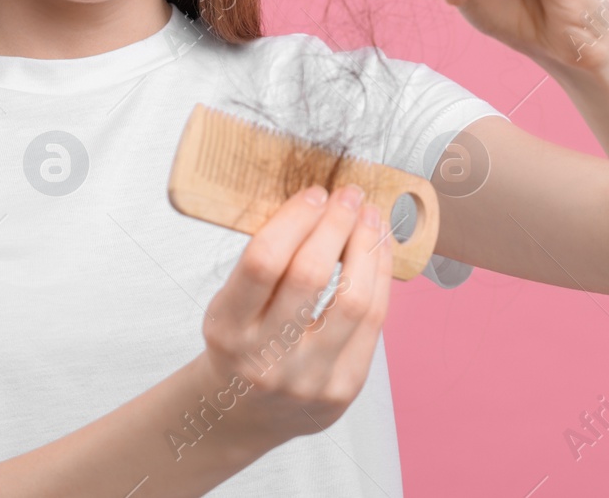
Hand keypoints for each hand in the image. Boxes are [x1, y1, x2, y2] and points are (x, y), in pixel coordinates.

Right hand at [198, 185, 392, 450]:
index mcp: (228, 329)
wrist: (247, 413)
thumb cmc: (241, 344)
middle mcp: (267, 359)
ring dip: (367, 248)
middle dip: (336, 225)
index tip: (314, 194)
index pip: (263, 262)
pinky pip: (373, 324)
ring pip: (353, 301)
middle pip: (311, 277)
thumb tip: (316, 203)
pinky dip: (380, 279)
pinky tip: (379, 252)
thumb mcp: (230, 305)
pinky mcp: (344, 389)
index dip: (295, 219)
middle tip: (348, 196)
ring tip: (371, 217)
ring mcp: (309, 379)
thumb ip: (264, 264)